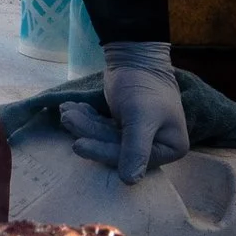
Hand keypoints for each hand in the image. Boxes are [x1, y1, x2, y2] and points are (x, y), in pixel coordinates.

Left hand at [62, 41, 189, 181]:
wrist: (137, 55)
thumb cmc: (144, 85)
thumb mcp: (141, 116)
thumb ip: (136, 148)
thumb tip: (129, 181)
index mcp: (170, 147)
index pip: (133, 158)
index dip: (103, 151)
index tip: (77, 145)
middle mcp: (156, 145)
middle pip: (116, 147)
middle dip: (88, 131)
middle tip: (65, 117)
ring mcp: (139, 136)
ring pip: (105, 136)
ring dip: (83, 123)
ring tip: (66, 110)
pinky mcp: (123, 125)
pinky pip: (102, 127)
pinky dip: (86, 117)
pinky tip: (71, 108)